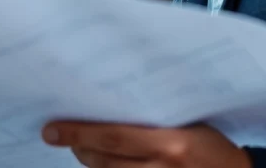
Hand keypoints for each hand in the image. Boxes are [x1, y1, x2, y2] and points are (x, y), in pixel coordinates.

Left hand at [41, 120, 251, 167]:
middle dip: (78, 146)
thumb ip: (152, 117)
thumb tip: (111, 104)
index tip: (52, 129)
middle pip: (103, 160)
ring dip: (90, 161)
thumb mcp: (186, 121)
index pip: (111, 137)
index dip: (78, 133)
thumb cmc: (214, 144)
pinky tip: (104, 161)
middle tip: (60, 134)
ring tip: (83, 146)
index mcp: (170, 144)